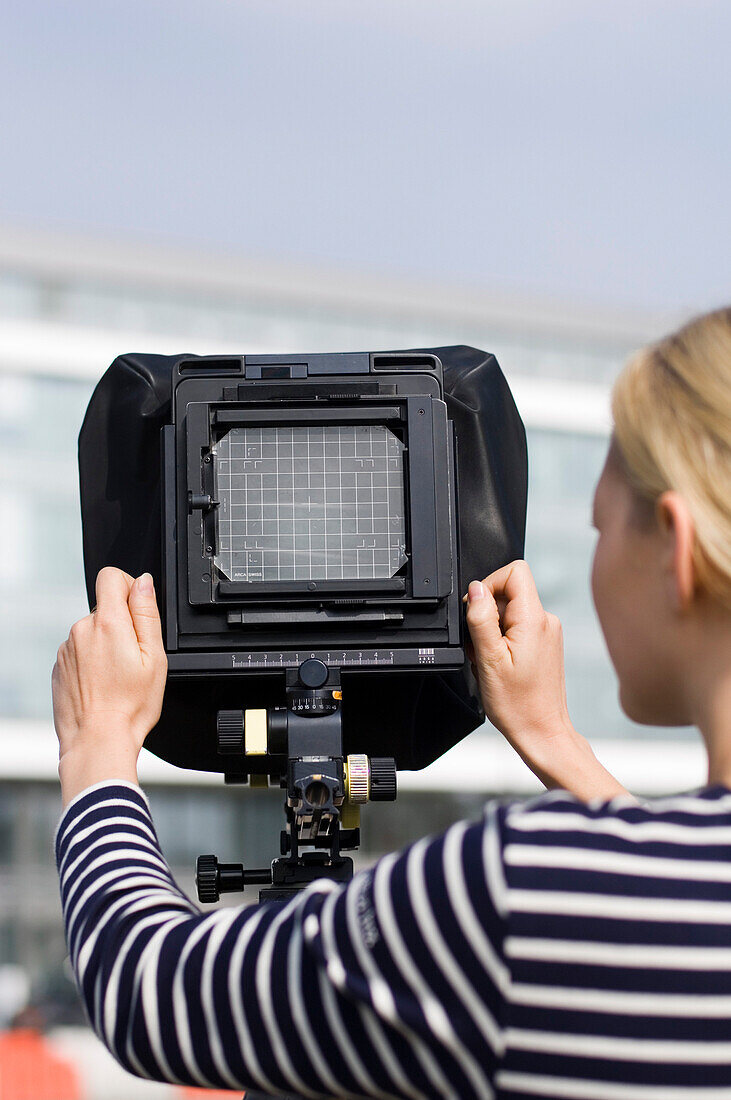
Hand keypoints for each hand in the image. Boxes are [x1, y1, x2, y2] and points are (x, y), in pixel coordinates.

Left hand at [52, 567, 167, 803]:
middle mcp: (81, 630)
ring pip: (93, 632)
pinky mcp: (59, 666)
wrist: (97, 740)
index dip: (130, 587)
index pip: (111, 576)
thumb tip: (142, 582)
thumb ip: (147, 613)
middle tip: (135, 659)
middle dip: (122, 625)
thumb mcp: (154, 657)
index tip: (139, 612)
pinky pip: (81, 652)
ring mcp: (67, 649)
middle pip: (104, 608)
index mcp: (108, 624)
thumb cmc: (129, 706)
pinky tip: (104, 686)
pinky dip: (93, 662)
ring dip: (107, 645)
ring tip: (119, 677)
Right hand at [465, 560, 629, 799]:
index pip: (515, 571)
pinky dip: (502, 641)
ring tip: (489, 660)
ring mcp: (547, 632)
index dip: (490, 584)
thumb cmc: (518, 705)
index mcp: (535, 619)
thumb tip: (476, 588)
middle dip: (487, 613)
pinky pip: (518, 627)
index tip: (479, 612)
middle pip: (509, 591)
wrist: (542, 732)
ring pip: (510, 611)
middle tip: (481, 646)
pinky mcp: (545, 643)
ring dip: (493, 630)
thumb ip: (481, 618)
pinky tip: (498, 664)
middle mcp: (547, 621)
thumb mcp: (488, 659)